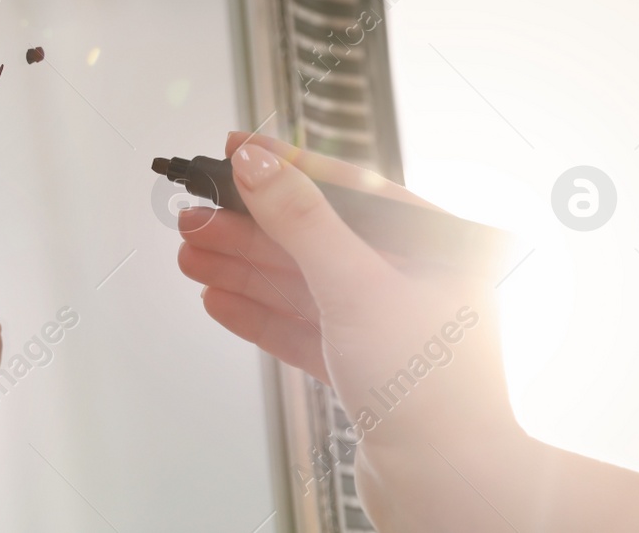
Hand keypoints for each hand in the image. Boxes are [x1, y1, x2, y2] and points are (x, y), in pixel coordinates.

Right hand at [176, 133, 519, 529]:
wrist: (445, 488)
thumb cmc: (433, 392)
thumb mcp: (356, 285)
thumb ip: (301, 220)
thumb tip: (259, 164)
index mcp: (438, 246)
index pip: (350, 188)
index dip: (286, 166)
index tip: (238, 149)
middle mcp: (417, 280)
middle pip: (317, 237)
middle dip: (249, 226)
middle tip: (196, 211)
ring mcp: (389, 326)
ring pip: (302, 283)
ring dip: (243, 266)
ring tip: (193, 250)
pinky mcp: (364, 368)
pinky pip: (303, 327)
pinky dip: (259, 312)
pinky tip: (220, 297)